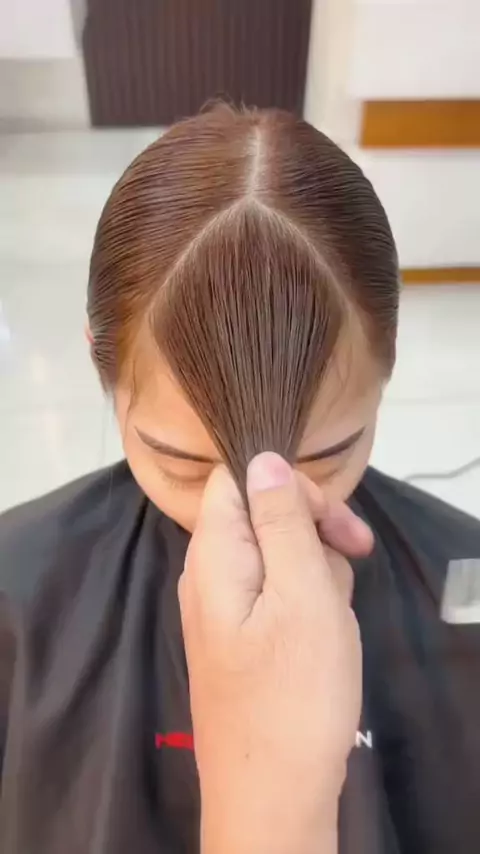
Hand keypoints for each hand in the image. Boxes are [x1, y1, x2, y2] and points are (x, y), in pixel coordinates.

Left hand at [179, 453, 371, 853]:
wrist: (273, 798)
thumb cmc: (293, 693)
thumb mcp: (301, 595)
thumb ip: (282, 521)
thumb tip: (262, 457)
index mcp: (213, 554)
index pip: (237, 479)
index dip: (288, 485)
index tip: (330, 520)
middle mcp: (209, 574)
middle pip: (263, 517)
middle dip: (313, 535)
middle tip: (353, 563)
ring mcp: (226, 610)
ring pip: (282, 560)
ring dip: (318, 578)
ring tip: (332, 624)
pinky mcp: (244, 640)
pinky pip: (281, 599)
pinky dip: (310, 610)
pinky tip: (324, 644)